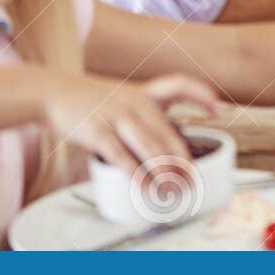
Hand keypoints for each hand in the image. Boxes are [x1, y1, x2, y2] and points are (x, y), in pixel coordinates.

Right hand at [40, 72, 217, 178]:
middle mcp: (136, 103)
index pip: (180, 85)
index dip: (202, 95)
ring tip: (174, 189)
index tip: (219, 110)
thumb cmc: (92, 101)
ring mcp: (118, 117)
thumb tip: (164, 148)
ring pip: (150, 147)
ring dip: (165, 172)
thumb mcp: (124, 98)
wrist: (55, 93)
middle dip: (182, 160)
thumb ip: (145, 115)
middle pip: (168, 133)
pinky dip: (137, 175)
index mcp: (145, 93)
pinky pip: (122, 157)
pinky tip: (147, 188)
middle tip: (192, 179)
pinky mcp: (99, 132)